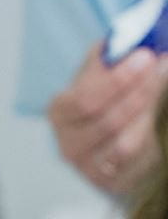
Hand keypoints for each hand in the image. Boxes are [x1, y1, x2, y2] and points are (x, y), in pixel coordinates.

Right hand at [48, 44, 167, 193]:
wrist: (110, 134)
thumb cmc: (107, 96)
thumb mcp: (102, 70)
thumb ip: (111, 55)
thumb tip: (134, 37)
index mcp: (60, 112)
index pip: (84, 100)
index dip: (116, 80)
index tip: (146, 56)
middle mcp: (68, 143)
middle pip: (106, 121)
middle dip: (139, 92)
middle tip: (163, 65)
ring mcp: (88, 167)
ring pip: (124, 143)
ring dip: (149, 111)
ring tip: (164, 80)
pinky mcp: (112, 181)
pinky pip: (137, 159)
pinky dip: (151, 132)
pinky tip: (159, 111)